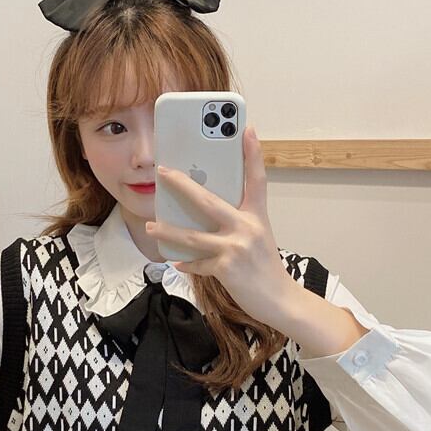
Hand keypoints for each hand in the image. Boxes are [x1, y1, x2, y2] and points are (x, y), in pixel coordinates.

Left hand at [147, 125, 294, 328]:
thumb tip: (208, 213)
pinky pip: (197, 262)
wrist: (280, 300)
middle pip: (209, 201)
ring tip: (151, 225)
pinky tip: (176, 261)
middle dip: (183, 185)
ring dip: (168, 230)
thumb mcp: (258, 237)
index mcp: (257, 216)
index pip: (256, 179)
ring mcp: (236, 247)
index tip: (247, 129)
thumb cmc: (266, 268)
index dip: (253, 153)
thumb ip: (238, 222)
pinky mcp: (226, 268)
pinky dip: (186, 263)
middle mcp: (247, 227)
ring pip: (193, 236)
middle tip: (163, 172)